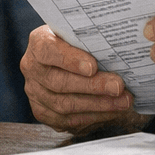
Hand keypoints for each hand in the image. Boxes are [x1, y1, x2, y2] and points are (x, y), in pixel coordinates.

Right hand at [20, 25, 140, 133]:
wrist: (66, 59)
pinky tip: (112, 112)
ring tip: (122, 102)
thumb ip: (92, 38)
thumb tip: (121, 44)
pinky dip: (93, 117)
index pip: (49, 51)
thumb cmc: (78, 43)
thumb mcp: (81, 33)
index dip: (70, 60)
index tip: (93, 66)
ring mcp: (35, 92)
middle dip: (92, 86)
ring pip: (64, 105)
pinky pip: (67, 121)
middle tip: (118, 87)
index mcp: (39, 43)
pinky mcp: (42, 112)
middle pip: (59, 82)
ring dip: (98, 105)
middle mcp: (32, 68)